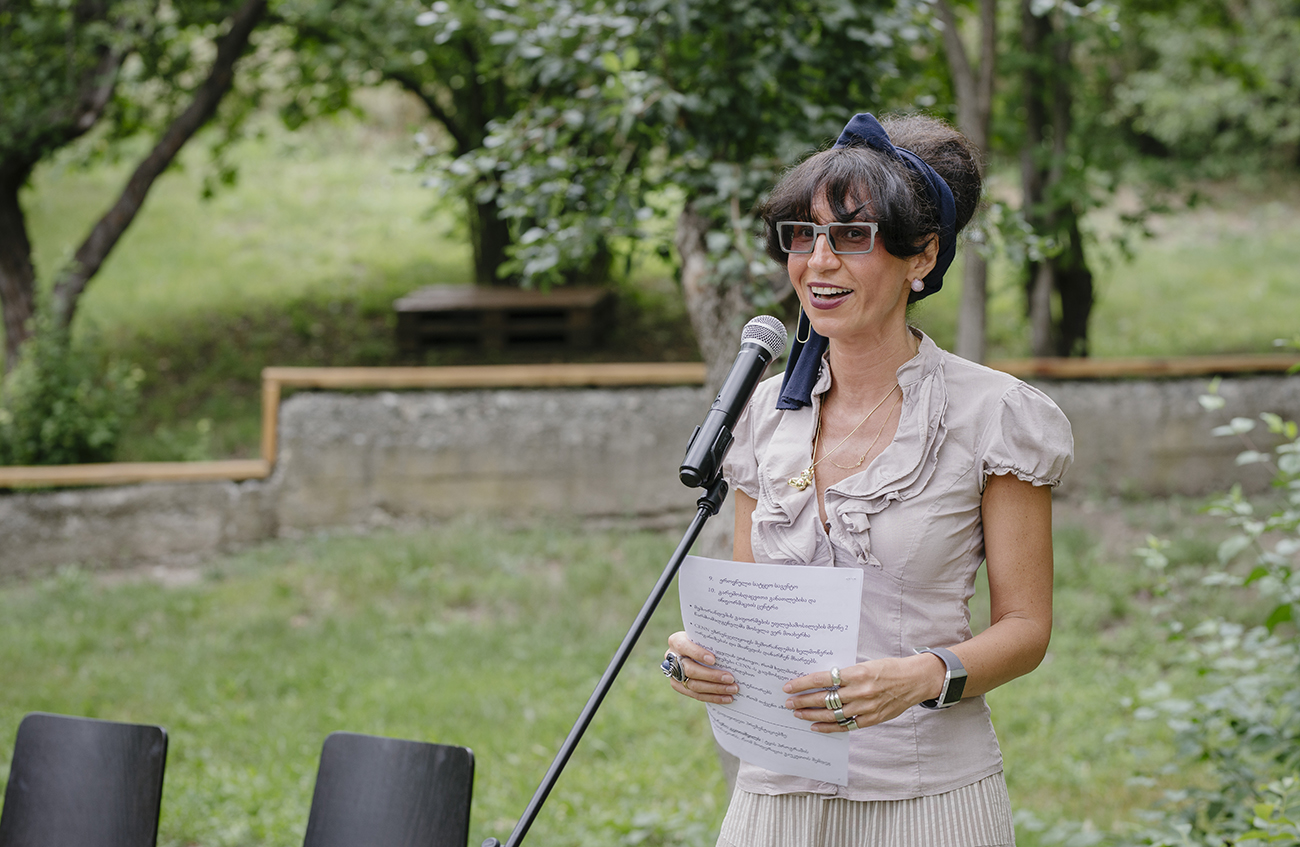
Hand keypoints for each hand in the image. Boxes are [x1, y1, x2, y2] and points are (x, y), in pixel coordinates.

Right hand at [664, 631, 738, 703]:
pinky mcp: (679, 687)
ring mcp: (674, 674)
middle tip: (730, 678)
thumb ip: (712, 642)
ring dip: (715, 689)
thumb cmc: (704, 641)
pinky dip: (713, 697)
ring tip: (732, 689)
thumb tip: (733, 650)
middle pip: (690, 670)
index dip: (697, 653)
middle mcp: (672, 658)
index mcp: (676, 641)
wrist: (695, 649)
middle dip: (711, 676)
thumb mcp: (705, 637)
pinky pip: (696, 695)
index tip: (713, 660)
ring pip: (693, 685)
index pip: (684, 646)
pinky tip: (727, 698)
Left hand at [782, 653, 944, 732]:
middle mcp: (860, 691)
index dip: (803, 684)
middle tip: (787, 702)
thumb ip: (845, 673)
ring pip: (832, 714)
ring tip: (797, 713)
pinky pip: (846, 726)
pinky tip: (816, 726)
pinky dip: (829, 727)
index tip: (789, 686)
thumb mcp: (865, 664)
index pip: (822, 679)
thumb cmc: (889, 668)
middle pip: (824, 699)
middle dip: (803, 701)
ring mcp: (866, 708)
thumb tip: (820, 679)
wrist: (914, 680)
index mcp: (857, 673)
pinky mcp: (872, 719)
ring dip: (811, 715)